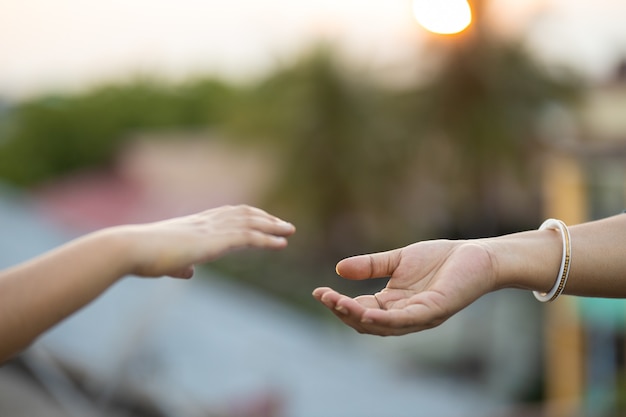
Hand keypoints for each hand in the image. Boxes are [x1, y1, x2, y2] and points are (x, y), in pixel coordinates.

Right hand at [120, 205, 294, 278]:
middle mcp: (207, 221)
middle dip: (266, 219)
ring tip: (290, 231)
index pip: (228, 214)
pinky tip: (281, 244)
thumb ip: (181, 265)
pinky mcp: (214, 240)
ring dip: (272, 227)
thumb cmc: (143, 256)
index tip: (263, 220)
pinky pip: (248, 237)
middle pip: (244, 214)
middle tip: (285, 225)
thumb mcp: (167, 261)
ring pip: (250, 223)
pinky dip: (267, 239)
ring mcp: (211, 229)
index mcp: (196, 224)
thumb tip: (189, 272)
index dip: (249, 216)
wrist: (132, 249)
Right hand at [312, 240, 496, 335]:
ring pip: (382, 325)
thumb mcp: (397, 260)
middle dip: (342, 311)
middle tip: (324, 297)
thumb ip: (370, 266)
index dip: (339, 303)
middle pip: (366, 322)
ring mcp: (419, 316)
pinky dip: (383, 320)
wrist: (477, 254)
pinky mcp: (434, 310)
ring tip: (337, 303)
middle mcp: (404, 315)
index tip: (319, 291)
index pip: (360, 310)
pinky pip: (405, 321)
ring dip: (356, 316)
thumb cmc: (441, 258)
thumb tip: (339, 269)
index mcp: (394, 304)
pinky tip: (365, 312)